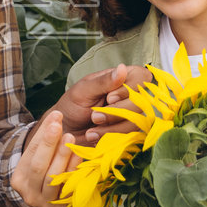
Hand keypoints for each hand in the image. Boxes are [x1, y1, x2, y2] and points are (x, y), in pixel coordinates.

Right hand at [10, 111, 79, 206]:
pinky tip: (79, 155)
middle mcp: (29, 193)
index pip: (30, 153)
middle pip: (38, 165)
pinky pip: (69, 186)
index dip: (42, 134)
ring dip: (61, 155)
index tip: (55, 115)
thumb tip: (56, 117)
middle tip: (57, 124)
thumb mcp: (41, 166)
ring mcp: (45, 203)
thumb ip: (45, 146)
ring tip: (70, 136)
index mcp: (19, 179)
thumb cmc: (48, 183)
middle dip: (48, 143)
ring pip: (52, 177)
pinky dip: (74, 169)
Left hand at [26, 65, 149, 149]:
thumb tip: (122, 68)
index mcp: (121, 79)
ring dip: (112, 128)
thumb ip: (104, 82)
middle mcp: (130, 96)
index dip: (130, 89)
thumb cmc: (72, 105)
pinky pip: (130, 137)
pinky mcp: (127, 133)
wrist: (64, 130)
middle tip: (94, 116)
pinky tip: (94, 136)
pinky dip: (110, 138)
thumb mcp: (83, 91)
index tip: (109, 97)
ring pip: (137, 122)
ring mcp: (131, 115)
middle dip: (117, 112)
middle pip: (142, 102)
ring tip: (91, 130)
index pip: (142, 77)